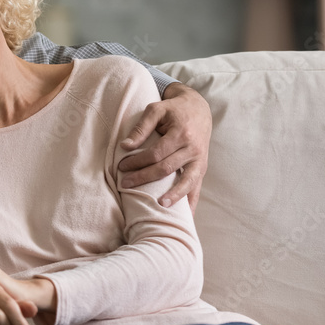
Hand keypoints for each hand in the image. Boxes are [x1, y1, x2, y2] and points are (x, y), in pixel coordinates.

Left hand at [118, 82, 211, 212]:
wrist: (199, 109)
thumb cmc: (173, 110)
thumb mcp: (156, 110)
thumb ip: (141, 127)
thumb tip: (124, 146)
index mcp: (182, 134)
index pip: (156, 153)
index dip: (137, 161)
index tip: (121, 167)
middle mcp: (193, 149)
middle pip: (166, 168)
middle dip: (144, 178)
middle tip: (125, 185)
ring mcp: (200, 160)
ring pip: (186, 181)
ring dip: (173, 195)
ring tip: (159, 206)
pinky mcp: (203, 167)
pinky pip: (197, 187)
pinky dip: (191, 201)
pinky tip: (186, 216)